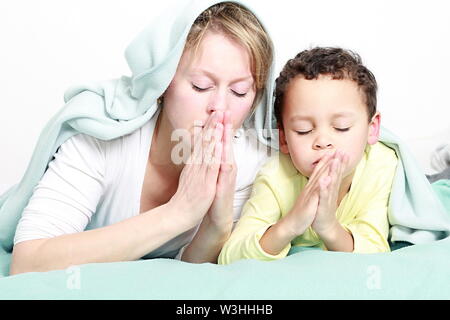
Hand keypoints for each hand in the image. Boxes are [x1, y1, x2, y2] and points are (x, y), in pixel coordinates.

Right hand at [169, 111, 223, 228]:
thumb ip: (193, 164)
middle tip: (218, 110)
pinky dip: (214, 153)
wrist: (178, 214)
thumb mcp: (189, 176)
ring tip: (219, 120)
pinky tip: (218, 144)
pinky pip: (210, 166)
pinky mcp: (205, 183)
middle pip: (204, 142)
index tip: (214, 115)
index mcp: (194, 164)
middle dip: (212, 125)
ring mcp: (200, 173)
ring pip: (207, 150)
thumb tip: (196, 153)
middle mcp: (196, 165)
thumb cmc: (186, 197)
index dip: (209, 128)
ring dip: (214, 134)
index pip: (202, 142)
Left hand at [206, 110, 236, 230]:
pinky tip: (221, 149)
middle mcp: (226, 166)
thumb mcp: (211, 173)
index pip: (222, 141)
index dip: (222, 126)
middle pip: (226, 143)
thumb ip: (211, 159)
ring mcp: (226, 175)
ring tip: (224, 124)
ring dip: (225, 139)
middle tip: (225, 111)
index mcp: (222, 162)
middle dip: (226, 127)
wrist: (218, 215)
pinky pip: (224, 169)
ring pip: (226, 153)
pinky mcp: (224, 184)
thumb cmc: (214, 193)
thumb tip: (208, 146)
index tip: (221, 111)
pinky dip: (222, 158)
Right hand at [281, 152, 333, 237]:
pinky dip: (322, 186)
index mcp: (310, 187)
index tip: (333, 152)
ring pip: (319, 180)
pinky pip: (317, 194)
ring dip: (326, 169)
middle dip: (328, 160)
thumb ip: (313, 189)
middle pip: (320, 172)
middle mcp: (310, 188)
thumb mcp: (309, 198)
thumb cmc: (302, 212)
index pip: (318, 172)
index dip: (326, 161)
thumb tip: (317, 182)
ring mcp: (310, 195)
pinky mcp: (310, 203)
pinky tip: (326, 179)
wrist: (293, 223)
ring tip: (333, 159)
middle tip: (336, 150)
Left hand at [312, 150, 348, 235]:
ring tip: (336, 161)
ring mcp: (327, 198)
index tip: (342, 150)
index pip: (335, 172)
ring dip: (334, 172)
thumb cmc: (324, 207)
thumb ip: (330, 182)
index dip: (339, 161)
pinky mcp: (323, 205)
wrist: (324, 225)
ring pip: (331, 183)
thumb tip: (333, 172)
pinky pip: (323, 195)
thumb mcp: (327, 193)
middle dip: (339, 163)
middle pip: (336, 175)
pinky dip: (324, 187)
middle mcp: (331, 191)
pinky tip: (324, 180)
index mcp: (331, 187)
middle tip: (343, 152)